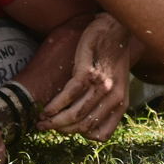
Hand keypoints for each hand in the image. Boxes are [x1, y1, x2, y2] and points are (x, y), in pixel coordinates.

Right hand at [39, 14, 130, 141]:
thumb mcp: (116, 83)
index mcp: (120, 103)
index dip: (79, 135)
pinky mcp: (88, 73)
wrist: (115, 29)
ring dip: (55, 121)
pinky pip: (68, 96)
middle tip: (45, 127)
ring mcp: (101, 86)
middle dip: (61, 130)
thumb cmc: (112, 56)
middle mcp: (113, 98)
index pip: (100, 134)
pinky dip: (55, 105)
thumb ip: (105, 102)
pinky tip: (47, 107)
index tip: (65, 129)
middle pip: (83, 126)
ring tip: (42, 120)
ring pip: (75, 115)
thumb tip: (83, 120)